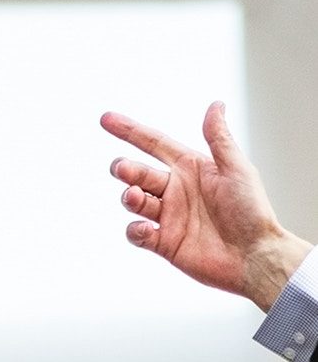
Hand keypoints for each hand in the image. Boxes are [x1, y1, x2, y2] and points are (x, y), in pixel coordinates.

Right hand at [104, 103, 310, 308]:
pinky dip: (135, 230)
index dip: (130, 131)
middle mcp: (176, 190)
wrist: (255, 256)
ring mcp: (168, 216)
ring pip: (133, 200)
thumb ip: (219, 138)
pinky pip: (137, 233)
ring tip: (135, 197)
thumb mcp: (236, 169)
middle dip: (125, 169)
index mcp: (191, 169)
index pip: (154, 144)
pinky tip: (146, 229)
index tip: (106, 119)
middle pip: (137, 172)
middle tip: (124, 170)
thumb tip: (215, 105)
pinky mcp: (163, 242)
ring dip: (129, 196)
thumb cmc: (252, 211)